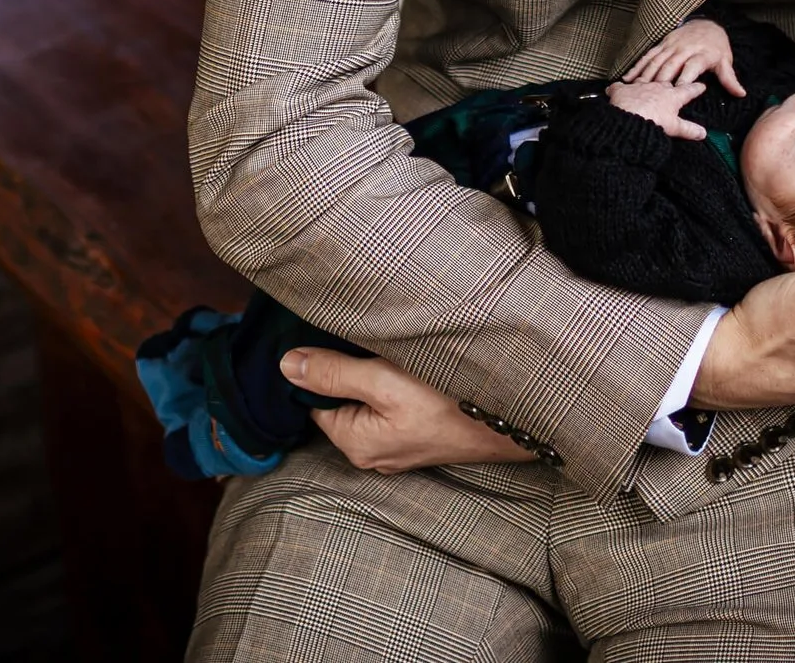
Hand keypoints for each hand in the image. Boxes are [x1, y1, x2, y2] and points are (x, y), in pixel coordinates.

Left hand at [284, 349, 534, 472]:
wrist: (508, 423)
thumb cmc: (446, 403)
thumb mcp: (383, 380)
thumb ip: (333, 373)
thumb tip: (286, 366)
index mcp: (354, 443)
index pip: (314, 401)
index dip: (318, 369)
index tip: (329, 340)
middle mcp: (371, 454)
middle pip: (341, 402)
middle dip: (346, 374)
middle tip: (364, 343)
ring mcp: (396, 449)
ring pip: (367, 404)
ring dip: (372, 379)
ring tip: (388, 355)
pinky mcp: (418, 439)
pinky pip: (390, 410)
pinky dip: (393, 390)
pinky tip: (408, 372)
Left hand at [605, 78, 709, 139]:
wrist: (629, 119)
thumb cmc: (654, 122)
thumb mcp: (675, 128)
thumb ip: (689, 129)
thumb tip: (703, 133)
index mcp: (672, 96)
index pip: (688, 90)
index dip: (695, 88)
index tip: (701, 86)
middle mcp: (657, 87)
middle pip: (666, 82)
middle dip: (669, 84)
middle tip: (671, 86)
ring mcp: (639, 86)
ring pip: (644, 80)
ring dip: (645, 83)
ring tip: (645, 85)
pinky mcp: (622, 90)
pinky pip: (619, 86)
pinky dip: (617, 88)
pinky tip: (614, 89)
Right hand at [624, 18, 742, 93]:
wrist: (707, 23)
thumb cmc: (716, 47)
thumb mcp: (725, 61)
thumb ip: (730, 79)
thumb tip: (741, 94)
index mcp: (701, 54)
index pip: (692, 67)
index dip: (685, 78)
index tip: (677, 92)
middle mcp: (684, 49)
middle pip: (671, 64)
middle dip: (661, 79)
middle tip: (652, 94)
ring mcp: (671, 46)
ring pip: (656, 61)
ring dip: (646, 74)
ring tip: (637, 88)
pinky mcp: (662, 44)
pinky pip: (648, 55)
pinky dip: (638, 66)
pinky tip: (628, 77)